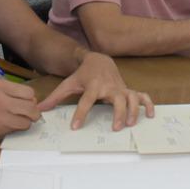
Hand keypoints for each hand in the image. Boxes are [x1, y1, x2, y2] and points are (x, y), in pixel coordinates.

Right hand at [0, 78, 40, 139]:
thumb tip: (31, 101)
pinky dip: (13, 130)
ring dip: (24, 124)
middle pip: (31, 108)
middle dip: (33, 114)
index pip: (30, 93)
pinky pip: (14, 131)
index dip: (31, 100)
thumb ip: (10, 92)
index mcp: (0, 85)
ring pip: (26, 122)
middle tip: (27, 116)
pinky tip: (5, 127)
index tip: (26, 104)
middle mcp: (0, 98)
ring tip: (15, 122)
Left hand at [37, 52, 153, 130]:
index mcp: (93, 86)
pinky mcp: (128, 90)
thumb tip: (40, 108)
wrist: (99, 60)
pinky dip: (148, 104)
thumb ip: (55, 97)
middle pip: (117, 99)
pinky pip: (142, 96)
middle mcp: (109, 87)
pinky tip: (150, 115)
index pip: (86, 100)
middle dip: (118, 113)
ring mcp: (121, 88)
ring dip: (133, 110)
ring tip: (131, 124)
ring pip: (132, 98)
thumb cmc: (82, 75)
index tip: (76, 127)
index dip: (81, 113)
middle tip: (115, 128)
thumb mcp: (68, 83)